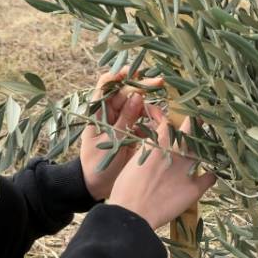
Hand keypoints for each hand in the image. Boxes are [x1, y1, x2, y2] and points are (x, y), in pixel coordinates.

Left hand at [80, 68, 163, 199]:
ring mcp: (123, 122)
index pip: (105, 86)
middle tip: (160, 82)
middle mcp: (111, 114)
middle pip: (126, 92)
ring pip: (138, 106)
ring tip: (161, 107)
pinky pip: (144, 121)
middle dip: (143, 86)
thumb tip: (137, 95)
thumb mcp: (111, 141)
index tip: (131, 71)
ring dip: (150, 104)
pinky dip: (153, 120)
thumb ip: (125, 119)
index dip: (116, 75)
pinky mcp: (133, 133)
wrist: (96, 186)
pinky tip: (161, 121)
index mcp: (99, 112)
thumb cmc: (97, 164)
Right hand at [107, 105, 217, 228]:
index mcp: (157, 144)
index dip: (172, 124)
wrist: (132, 214)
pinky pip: (210, 177)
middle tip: (200, 123)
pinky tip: (209, 176)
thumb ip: (146, 153)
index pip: (169, 124)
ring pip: (205, 151)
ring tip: (207, 149)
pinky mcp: (195, 188)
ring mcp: (188, 169)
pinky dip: (211, 175)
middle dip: (195, 125)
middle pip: (191, 130)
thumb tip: (152, 150)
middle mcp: (176, 152)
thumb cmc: (125, 190)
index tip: (174, 126)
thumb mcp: (132, 163)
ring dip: (206, 149)